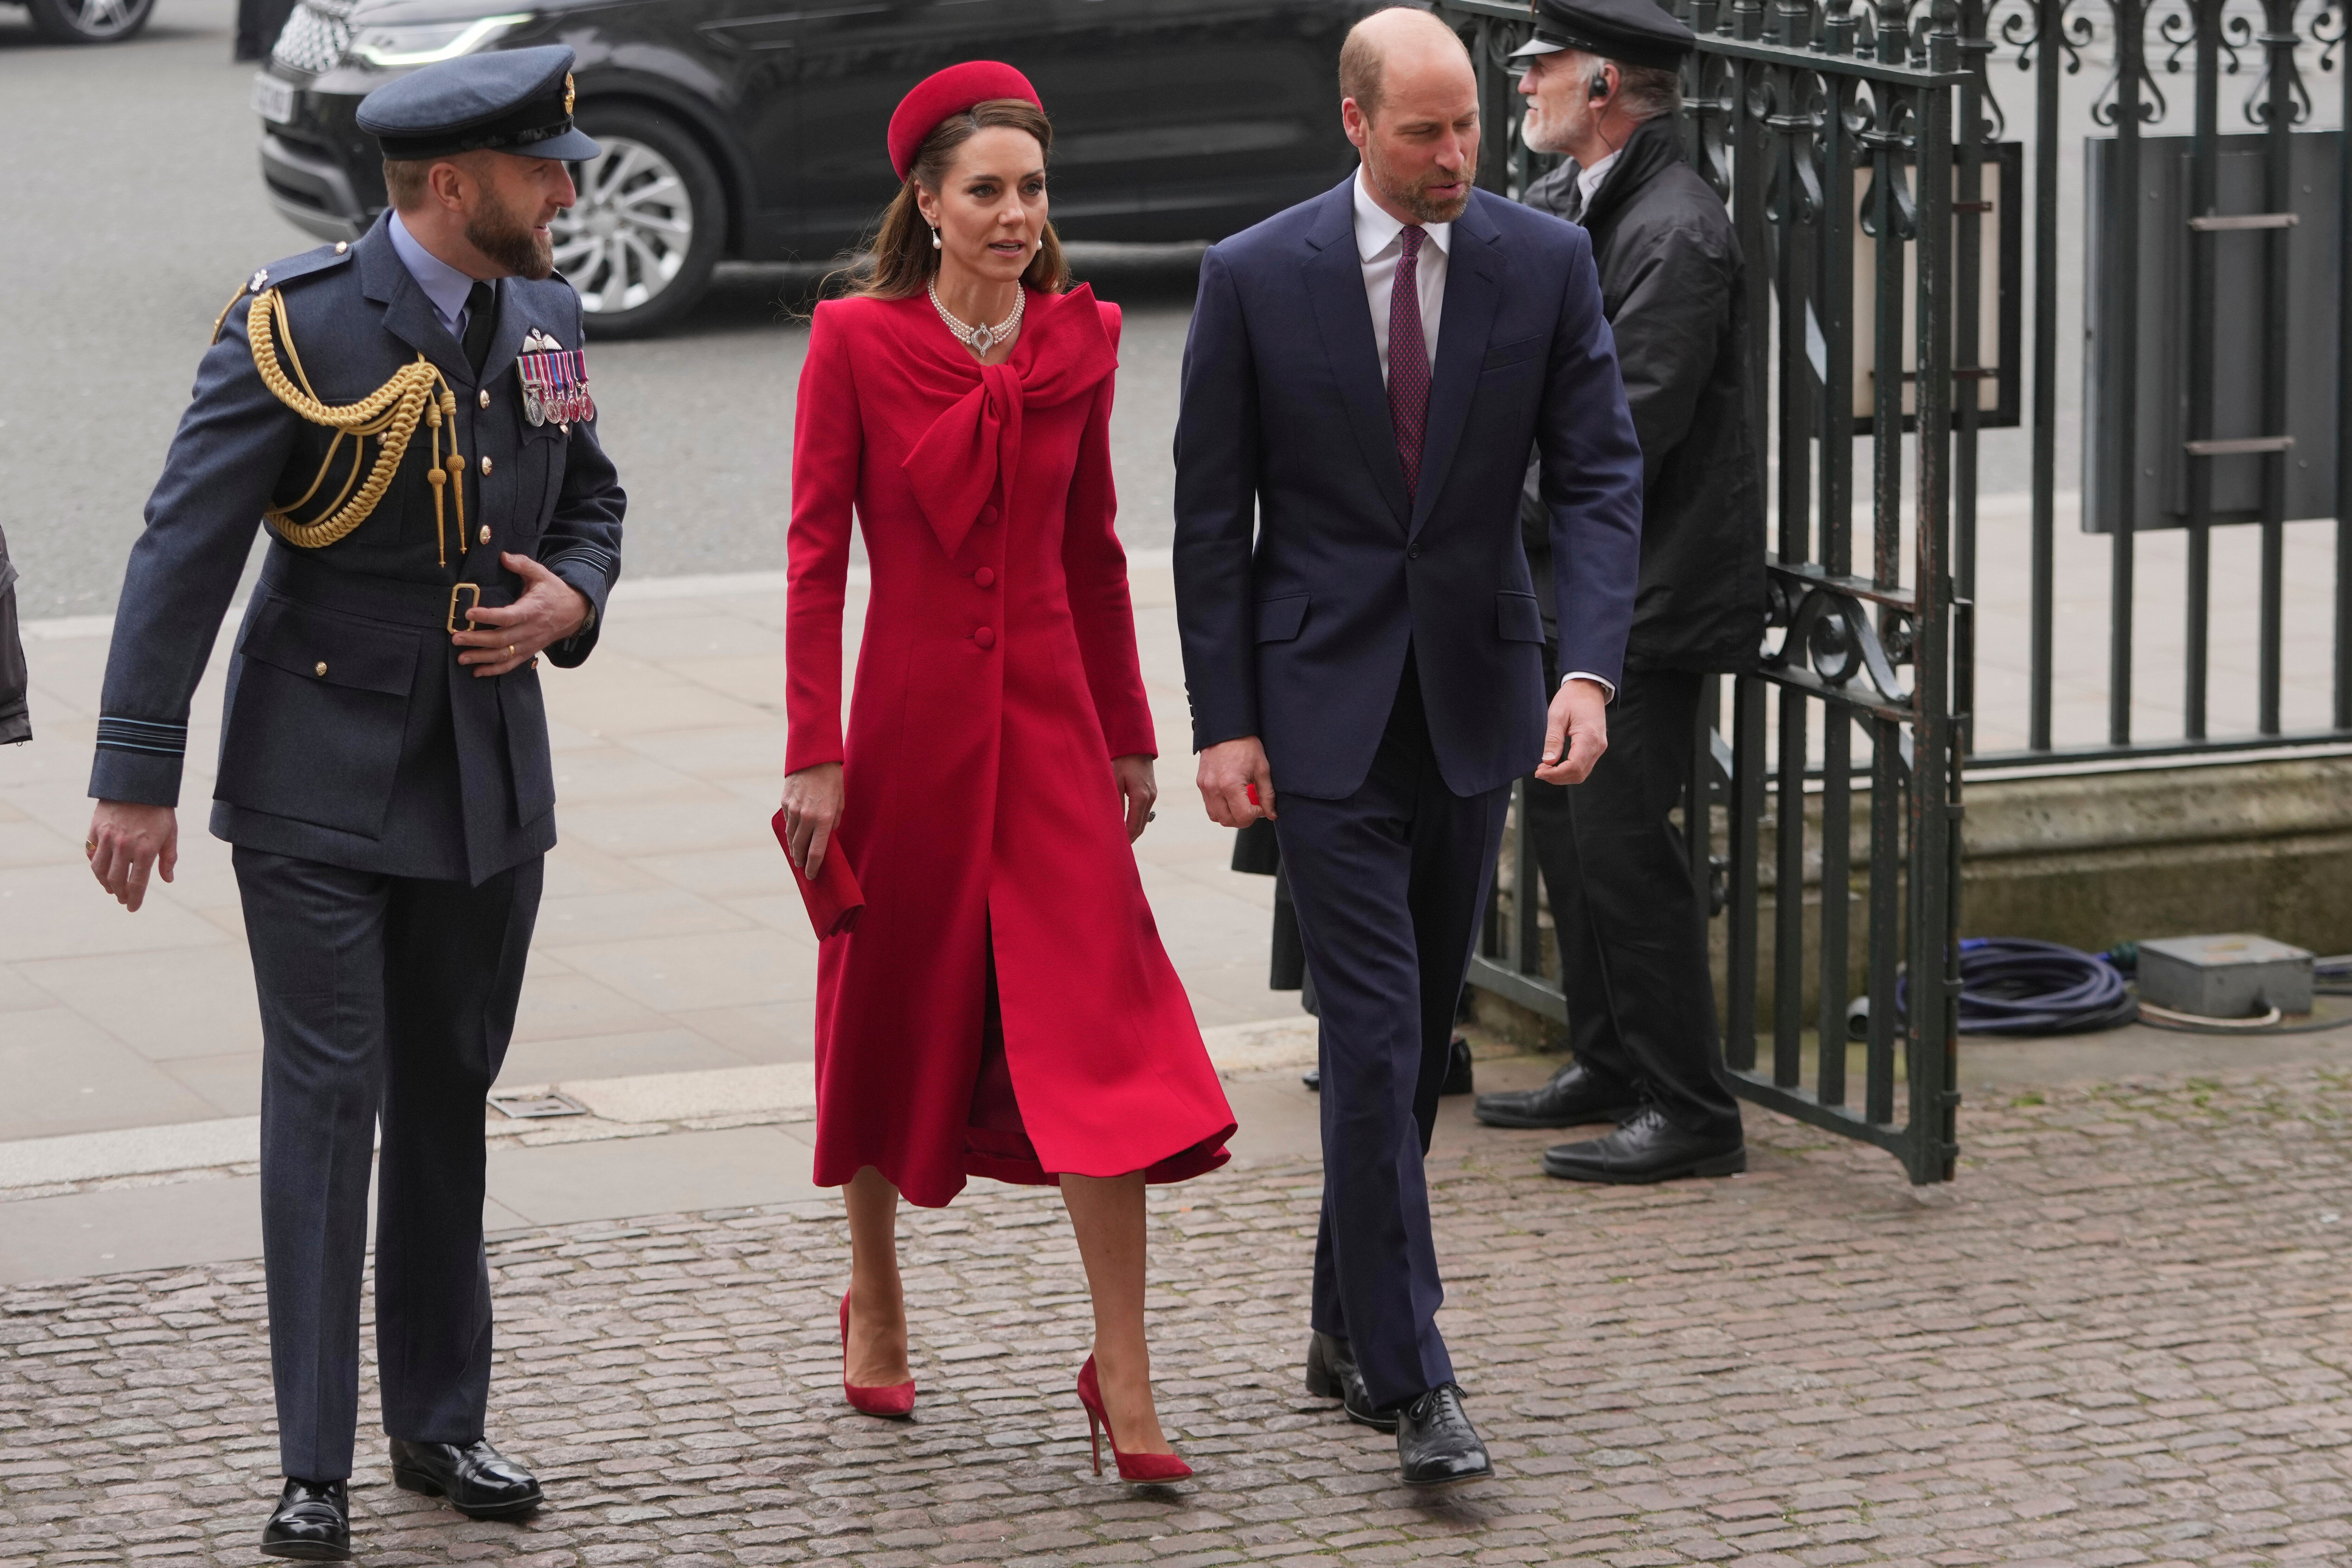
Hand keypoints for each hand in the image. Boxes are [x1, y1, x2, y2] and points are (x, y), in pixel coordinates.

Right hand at [87, 801, 177, 911]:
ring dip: (104, 883)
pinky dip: (94, 863)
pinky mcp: (95, 829)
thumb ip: (168, 858)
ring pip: (98, 869)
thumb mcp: (170, 833)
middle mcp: (124, 846)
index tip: (132, 908)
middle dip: (119, 893)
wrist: (139, 782)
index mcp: (145, 850)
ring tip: (111, 889)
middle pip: (115, 880)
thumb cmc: (159, 809)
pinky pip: (90, 852)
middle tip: (123, 899)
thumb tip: (168, 879)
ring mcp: (107, 837)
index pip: (137, 883)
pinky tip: (100, 869)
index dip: (134, 899)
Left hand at [453, 553, 591, 676]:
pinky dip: (494, 670)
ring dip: (481, 658)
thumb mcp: (542, 574)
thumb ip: (523, 564)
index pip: (508, 616)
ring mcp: (529, 643)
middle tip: (456, 637)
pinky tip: (477, 672)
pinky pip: (510, 664)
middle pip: (501, 639)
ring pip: (503, 655)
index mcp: (532, 610)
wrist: (574, 613)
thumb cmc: (554, 592)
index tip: (469, 613)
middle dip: (477, 640)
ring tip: (461, 658)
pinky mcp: (528, 652)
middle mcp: (530, 630)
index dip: (488, 616)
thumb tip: (503, 556)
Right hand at [781, 761, 844, 877]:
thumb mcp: (840, 801)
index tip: (811, 875)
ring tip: (796, 856)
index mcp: (824, 819)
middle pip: (800, 847)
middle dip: (801, 860)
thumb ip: (834, 820)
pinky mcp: (785, 802)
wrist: (813, 757)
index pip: (816, 851)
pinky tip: (792, 836)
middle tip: (802, 867)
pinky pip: (787, 822)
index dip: (813, 867)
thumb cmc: (832, 779)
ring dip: (793, 848)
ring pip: (791, 836)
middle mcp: (807, 817)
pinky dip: (790, 831)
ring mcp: (793, 810)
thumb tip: (828, 834)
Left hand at [1113, 754, 1156, 842]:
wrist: (1136, 744)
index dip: (1125, 840)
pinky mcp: (1151, 791)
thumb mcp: (1113, 780)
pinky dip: (1135, 821)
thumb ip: (1114, 802)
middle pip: (1140, 826)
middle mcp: (1150, 798)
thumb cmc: (1121, 759)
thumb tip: (1113, 823)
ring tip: (1120, 840)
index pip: (1134, 826)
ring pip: (1142, 820)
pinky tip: (1125, 824)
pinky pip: (1143, 811)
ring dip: (1132, 830)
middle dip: (1129, 839)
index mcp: (1141, 796)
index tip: (1116, 849)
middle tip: (1117, 849)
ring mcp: (1152, 795)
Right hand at [1196, 736, 1274, 826]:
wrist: (1226, 729)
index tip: (1261, 807)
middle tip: (1253, 809)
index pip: (1242, 816)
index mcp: (1230, 785)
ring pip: (1216, 817)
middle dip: (1243, 820)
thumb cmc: (1246, 746)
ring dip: (1230, 816)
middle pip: (1227, 821)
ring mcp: (1204, 787)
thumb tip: (1271, 815)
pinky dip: (1220, 808)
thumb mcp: (1262, 769)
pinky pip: (1209, 806)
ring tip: (1241, 805)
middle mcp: (1213, 788)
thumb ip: (1267, 795)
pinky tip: (1231, 799)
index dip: (1255, 815)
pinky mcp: (1200, 784)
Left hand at [1534, 677, 1608, 784]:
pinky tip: (1556, 764)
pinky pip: (1584, 765)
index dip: (1555, 774)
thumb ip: (1553, 739)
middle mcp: (1598, 746)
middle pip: (1579, 774)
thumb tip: (1548, 761)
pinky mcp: (1596, 747)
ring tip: (1545, 769)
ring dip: (1563, 775)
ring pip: (1582, 773)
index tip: (1539, 772)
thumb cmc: (1572, 698)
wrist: (1588, 688)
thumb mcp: (1557, 715)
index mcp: (1589, 737)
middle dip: (1558, 777)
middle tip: (1539, 772)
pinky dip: (1570, 769)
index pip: (1574, 767)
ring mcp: (1599, 747)